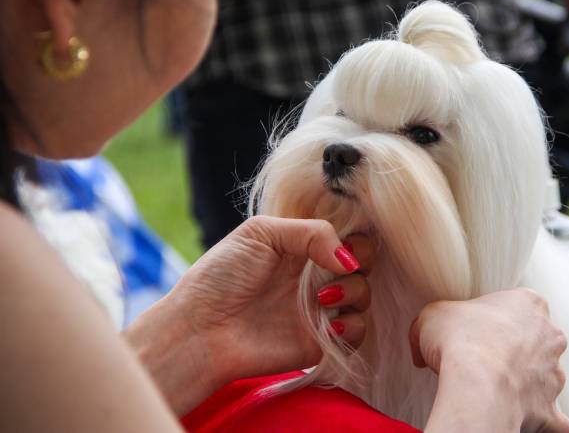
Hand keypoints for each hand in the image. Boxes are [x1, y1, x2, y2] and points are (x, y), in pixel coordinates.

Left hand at [126, 216, 372, 414]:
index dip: (353, 237)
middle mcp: (314, 276)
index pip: (346, 235)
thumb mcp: (261, 233)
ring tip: (322, 298)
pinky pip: (357, 332)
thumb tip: (349, 260)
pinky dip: (352, 326)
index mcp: (301, 247)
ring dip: (354, 292)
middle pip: (363, 262)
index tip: (343, 244)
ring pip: (363, 295)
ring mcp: (319, 309)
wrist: (201, 330)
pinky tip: (330, 325)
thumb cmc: (221, 277)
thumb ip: (313, 233)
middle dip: (361, 260)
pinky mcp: (321, 341)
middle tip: (339, 268)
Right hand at [410, 289, 568, 432]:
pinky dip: (557, 425)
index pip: (516, 305)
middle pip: (537, 338)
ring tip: (500, 391)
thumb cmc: (461, 342)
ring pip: (546, 376)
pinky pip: (560, 421)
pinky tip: (548, 426)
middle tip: (487, 359)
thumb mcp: (433, 315)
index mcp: (528, 303)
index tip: (478, 328)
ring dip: (528, 382)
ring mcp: (553, 372)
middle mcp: (549, 335)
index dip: (495, 317)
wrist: (476, 385)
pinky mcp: (550, 407)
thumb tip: (422, 344)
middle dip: (517, 348)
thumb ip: (433, 321)